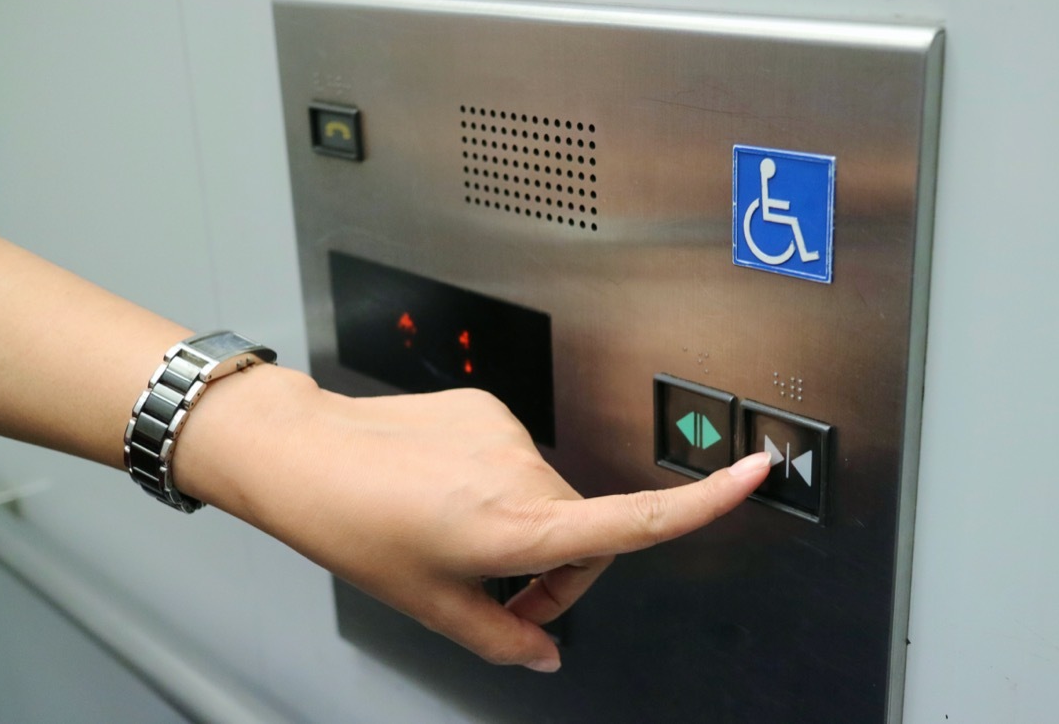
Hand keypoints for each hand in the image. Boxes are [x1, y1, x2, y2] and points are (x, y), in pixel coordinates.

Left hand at [174, 366, 771, 672]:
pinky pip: (516, 457)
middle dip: (562, 570)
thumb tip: (543, 651)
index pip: (631, 519)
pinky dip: (500, 487)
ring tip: (461, 541)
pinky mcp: (488, 406)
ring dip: (528, 526)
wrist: (304, 450)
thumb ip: (501, 636)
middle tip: (507, 598)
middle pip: (587, 529)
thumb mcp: (428, 602)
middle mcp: (521, 471)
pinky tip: (448, 495)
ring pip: (550, 495)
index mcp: (514, 524)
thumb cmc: (353, 522)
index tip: (755, 473)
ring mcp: (505, 433)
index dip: (703, 502)